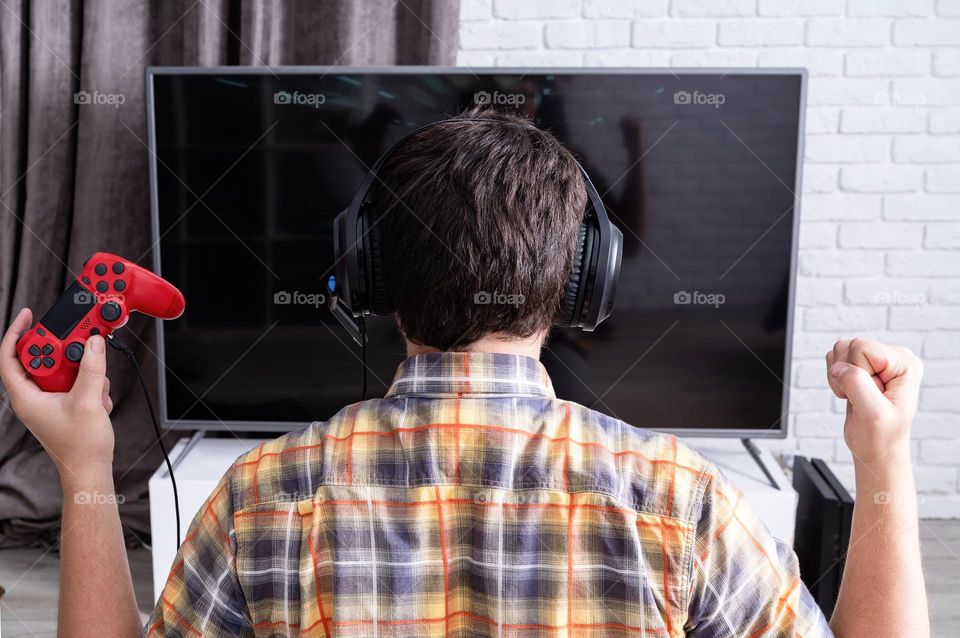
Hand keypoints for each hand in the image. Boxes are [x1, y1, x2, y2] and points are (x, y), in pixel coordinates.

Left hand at [0, 308, 114, 476]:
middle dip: (66, 354)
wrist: (90, 470)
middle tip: (81, 348)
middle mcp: (32, 397)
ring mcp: (47, 401)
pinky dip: (89, 385)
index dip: (17, 333)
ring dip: (84, 373)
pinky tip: (99, 400)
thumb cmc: (80, 446)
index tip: (29, 315)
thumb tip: (93, 343)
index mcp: (25, 397)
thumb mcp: (89, 402)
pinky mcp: (62, 404)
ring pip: (62, 370)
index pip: (10, 357)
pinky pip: (74, 382)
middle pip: (41, 359)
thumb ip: (92, 369)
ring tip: (96, 390)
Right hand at [826, 338, 921, 466]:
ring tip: (855, 396)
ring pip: (840, 351)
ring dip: (838, 376)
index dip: (854, 372)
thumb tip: (839, 367)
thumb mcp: (872, 414)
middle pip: (850, 346)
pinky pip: (836, 359)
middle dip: (845, 374)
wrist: (876, 450)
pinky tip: (850, 393)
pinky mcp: (863, 367)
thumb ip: (856, 384)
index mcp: (905, 364)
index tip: (866, 395)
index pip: (862, 348)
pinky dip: (835, 378)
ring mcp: (878, 362)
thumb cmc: (880, 437)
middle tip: (860, 398)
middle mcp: (894, 359)